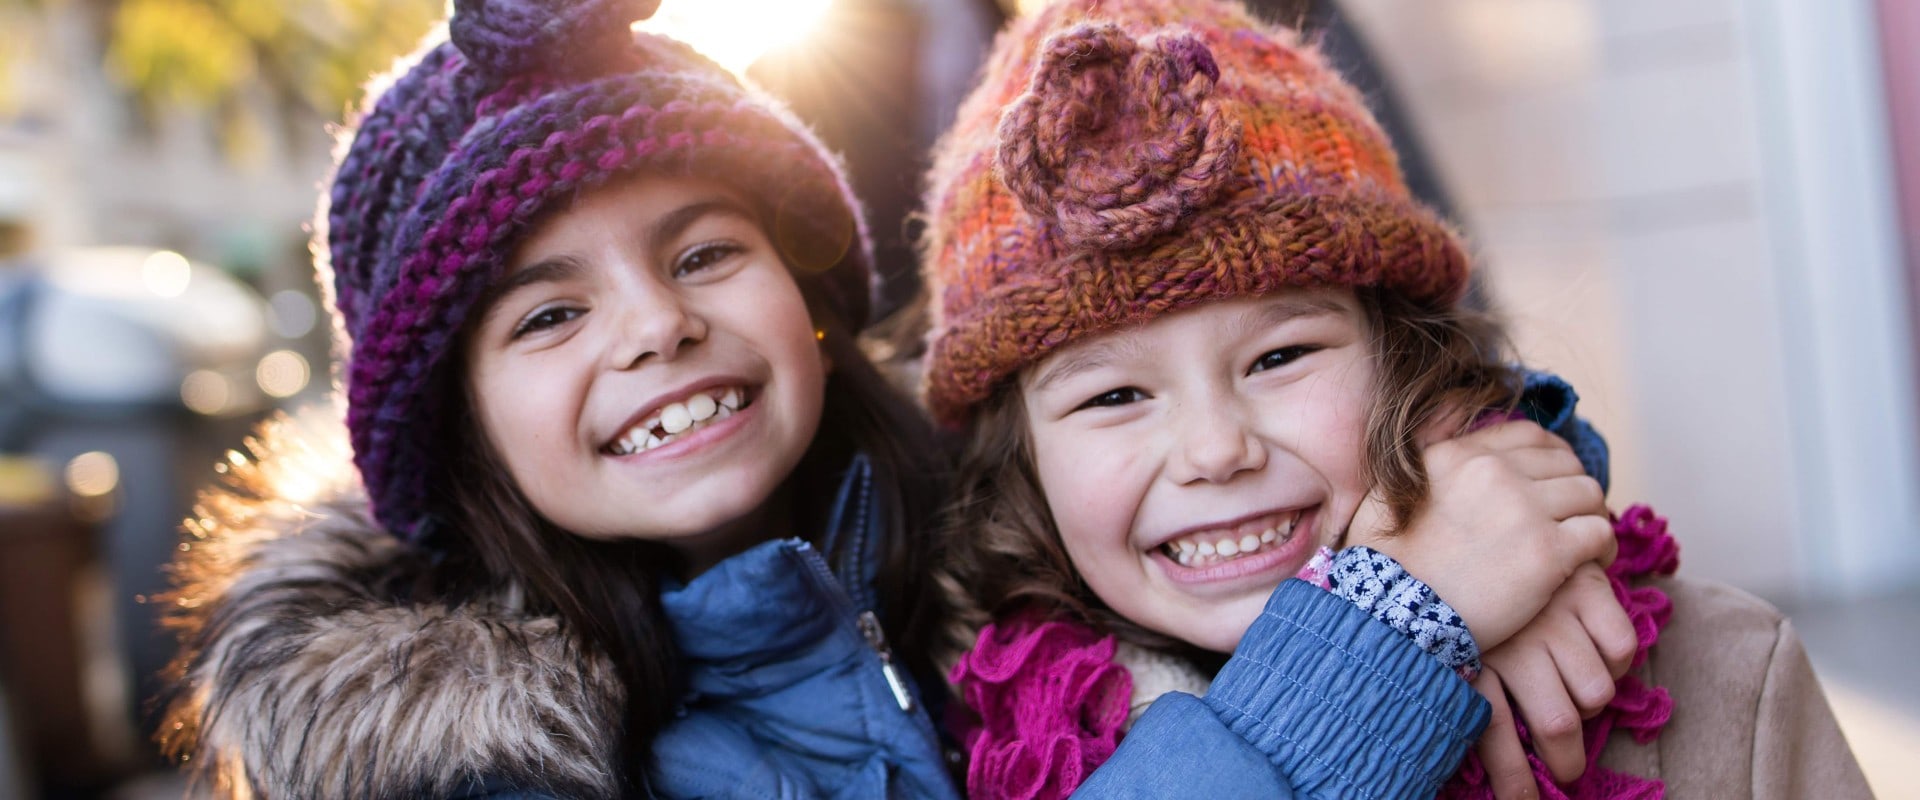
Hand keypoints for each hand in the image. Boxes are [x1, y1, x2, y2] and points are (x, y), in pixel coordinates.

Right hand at [1350, 420, 1612, 650]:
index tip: (1554, 483)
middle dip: (1574, 490)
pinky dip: (1603, 548)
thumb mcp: (1390, 491)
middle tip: (1572, 519)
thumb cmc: (1385, 563)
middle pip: (1566, 463)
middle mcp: (1494, 472)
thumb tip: (1449, 415)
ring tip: (1585, 544)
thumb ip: (1424, 457)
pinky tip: (1593, 564)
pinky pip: (1599, 532)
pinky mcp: (1547, 551)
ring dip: (1591, 516)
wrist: (1392, 615)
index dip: (1553, 456)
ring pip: (1588, 493)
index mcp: (1459, 455)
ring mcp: (1524, 509)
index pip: (1530, 435)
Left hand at [1475, 563, 1636, 797]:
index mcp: (1473, 656)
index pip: (1495, 736)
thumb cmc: (1468, 595)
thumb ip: (1467, 689)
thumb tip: (1500, 766)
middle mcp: (1514, 640)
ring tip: (1574, 691)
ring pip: (1596, 692)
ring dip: (1590, 701)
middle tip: (1567, 769)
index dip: (1516, 784)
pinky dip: (1616, 658)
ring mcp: (1552, 613)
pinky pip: (1621, 647)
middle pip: (1558, 725)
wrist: (1482, 519)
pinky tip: (1595, 648)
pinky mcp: (1584, 586)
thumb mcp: (1453, 642)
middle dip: (1566, 760)